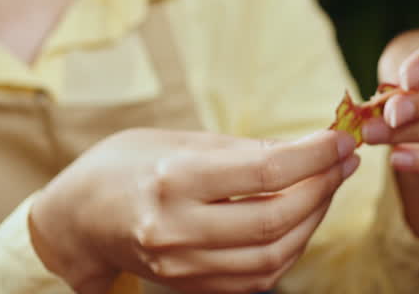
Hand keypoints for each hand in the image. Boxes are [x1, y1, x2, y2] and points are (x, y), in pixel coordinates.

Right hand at [28, 128, 358, 293]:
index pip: (265, 172)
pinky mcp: (190, 287)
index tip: (340, 139)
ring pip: (273, 255)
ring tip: (326, 186)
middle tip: (342, 161)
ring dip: (313, 219)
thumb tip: (307, 148)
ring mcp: (183, 266)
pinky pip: (257, 277)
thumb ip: (243, 149)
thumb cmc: (125, 165)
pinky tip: (300, 218)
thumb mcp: (178, 140)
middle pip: (275, 218)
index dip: (315, 155)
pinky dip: (289, 247)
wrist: (76, 218)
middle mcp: (177, 228)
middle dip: (322, 187)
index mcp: (173, 180)